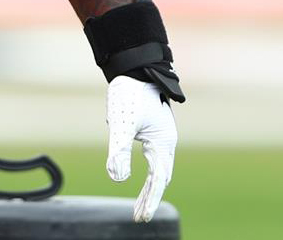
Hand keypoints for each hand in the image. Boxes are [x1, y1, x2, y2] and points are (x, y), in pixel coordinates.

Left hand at [105, 74, 176, 221]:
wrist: (133, 65)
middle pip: (160, 177)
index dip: (150, 199)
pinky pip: (151, 158)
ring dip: (149, 187)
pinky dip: (146, 172)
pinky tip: (133, 173)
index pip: (159, 179)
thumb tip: (117, 179)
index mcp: (163, 142)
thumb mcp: (121, 123)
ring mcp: (159, 135)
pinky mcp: (151, 129)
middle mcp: (165, 141)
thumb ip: (118, 150)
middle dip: (150, 198)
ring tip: (138, 205)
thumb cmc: (129, 92)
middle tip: (138, 217)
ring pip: (157, 168)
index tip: (141, 217)